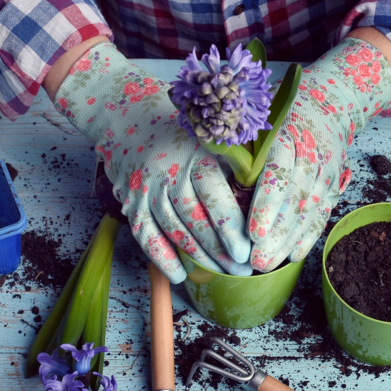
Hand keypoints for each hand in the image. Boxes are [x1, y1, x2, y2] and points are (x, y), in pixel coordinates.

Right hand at [54, 43, 250, 282]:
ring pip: (173, 231)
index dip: (230, 228)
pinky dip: (162, 258)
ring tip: (223, 274)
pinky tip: (180, 276)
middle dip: (220, 250)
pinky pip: (145, 236)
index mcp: (194, 155)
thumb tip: (266, 195)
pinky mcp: (130, 202)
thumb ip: (236, 163)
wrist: (124, 115)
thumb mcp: (211, 137)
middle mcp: (168, 173)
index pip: (214, 197)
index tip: (247, 251)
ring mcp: (146, 190)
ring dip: (199, 258)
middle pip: (195, 220)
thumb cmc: (182, 130)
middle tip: (243, 271)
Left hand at [248, 39, 390, 271]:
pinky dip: (309, 236)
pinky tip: (293, 256)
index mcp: (287, 133)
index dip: (268, 204)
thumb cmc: (278, 114)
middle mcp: (311, 153)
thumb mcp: (258, 119)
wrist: (329, 104)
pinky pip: (322, 214)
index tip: (253, 231)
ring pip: (309, 210)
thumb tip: (209, 170)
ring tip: (267, 264)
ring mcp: (326, 171)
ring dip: (289, 241)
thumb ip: (239, 144)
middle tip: (256, 260)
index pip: (279, 171)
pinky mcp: (333, 185)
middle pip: (296, 198)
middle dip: (277, 233)